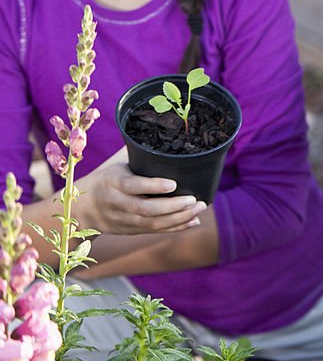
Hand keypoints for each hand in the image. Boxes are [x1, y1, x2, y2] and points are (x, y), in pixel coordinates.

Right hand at [76, 148, 206, 234]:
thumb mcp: (117, 164)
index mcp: (113, 182)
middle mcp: (118, 202)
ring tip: (199, 208)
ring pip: (153, 223)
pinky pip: (155, 231)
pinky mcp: (130, 230)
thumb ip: (137, 152)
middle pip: (146, 209)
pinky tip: (193, 221)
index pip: (133, 186)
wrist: (84, 207)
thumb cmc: (109, 178)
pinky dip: (175, 228)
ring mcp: (123, 219)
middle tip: (195, 199)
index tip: (174, 183)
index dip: (153, 186)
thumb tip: (162, 129)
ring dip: (179, 218)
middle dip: (173, 206)